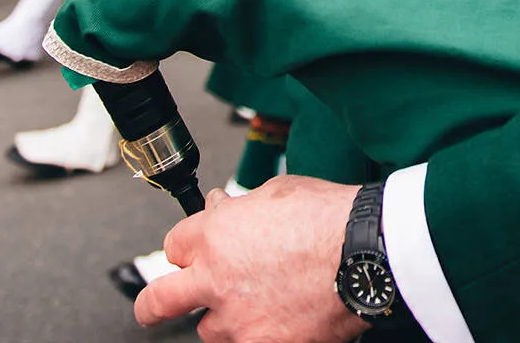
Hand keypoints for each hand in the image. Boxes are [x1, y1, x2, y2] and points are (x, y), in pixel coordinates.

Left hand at [136, 178, 368, 342]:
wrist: (365, 255)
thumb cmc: (330, 218)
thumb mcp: (279, 192)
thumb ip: (242, 207)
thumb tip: (222, 209)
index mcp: (215, 235)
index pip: (174, 246)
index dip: (187, 248)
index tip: (194, 252)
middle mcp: (214, 280)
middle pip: (157, 301)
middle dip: (154, 305)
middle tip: (157, 307)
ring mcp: (236, 320)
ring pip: (210, 330)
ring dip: (226, 318)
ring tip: (260, 305)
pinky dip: (260, 334)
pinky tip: (281, 320)